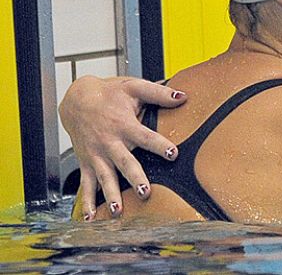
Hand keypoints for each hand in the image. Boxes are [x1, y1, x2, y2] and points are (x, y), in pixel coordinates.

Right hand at [59, 76, 186, 219]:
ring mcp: (97, 155)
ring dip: (111, 195)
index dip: (160, 145)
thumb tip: (182, 96)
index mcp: (124, 124)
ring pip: (105, 178)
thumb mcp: (133, 87)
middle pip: (124, 162)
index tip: (173, 154)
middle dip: (134, 177)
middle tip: (145, 192)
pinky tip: (91, 218)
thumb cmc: (109, 93)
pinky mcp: (87, 163)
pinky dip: (87, 202)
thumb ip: (158, 93)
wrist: (76, 99)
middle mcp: (109, 142)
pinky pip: (86, 185)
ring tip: (118, 211)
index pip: (145, 137)